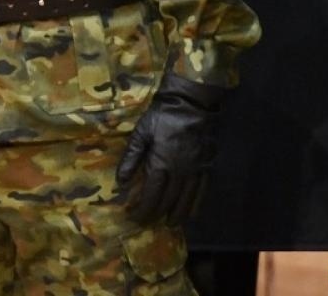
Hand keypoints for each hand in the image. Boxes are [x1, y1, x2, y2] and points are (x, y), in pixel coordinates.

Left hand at [116, 73, 223, 224]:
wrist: (192, 104)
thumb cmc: (163, 116)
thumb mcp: (141, 133)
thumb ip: (131, 158)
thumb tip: (120, 182)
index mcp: (161, 164)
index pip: (151, 195)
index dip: (142, 209)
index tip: (133, 217)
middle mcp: (180, 173)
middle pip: (168, 201)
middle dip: (156, 214)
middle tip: (146, 222)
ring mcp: (196, 171)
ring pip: (186, 201)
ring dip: (177, 215)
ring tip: (169, 224)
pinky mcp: (207, 167)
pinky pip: (202, 192)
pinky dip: (195, 205)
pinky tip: (190, 212)